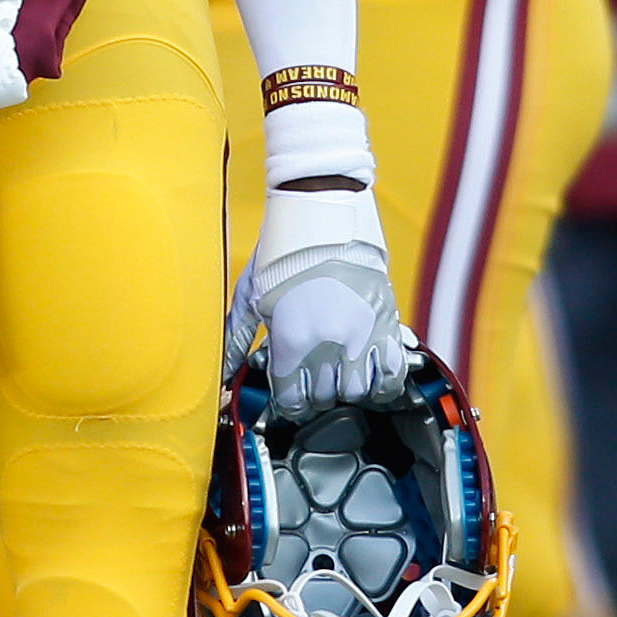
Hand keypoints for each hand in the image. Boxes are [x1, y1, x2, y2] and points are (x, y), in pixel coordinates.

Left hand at [226, 179, 416, 411]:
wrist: (323, 213)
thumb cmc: (283, 251)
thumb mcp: (251, 295)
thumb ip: (238, 339)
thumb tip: (224, 373)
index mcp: (292, 339)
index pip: (292, 398)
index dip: (289, 403)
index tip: (290, 398)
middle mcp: (329, 343)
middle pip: (324, 396)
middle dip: (315, 396)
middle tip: (311, 386)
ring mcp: (361, 333)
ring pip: (358, 391)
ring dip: (346, 391)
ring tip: (339, 380)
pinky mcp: (387, 320)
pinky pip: (393, 369)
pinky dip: (384, 382)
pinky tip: (373, 380)